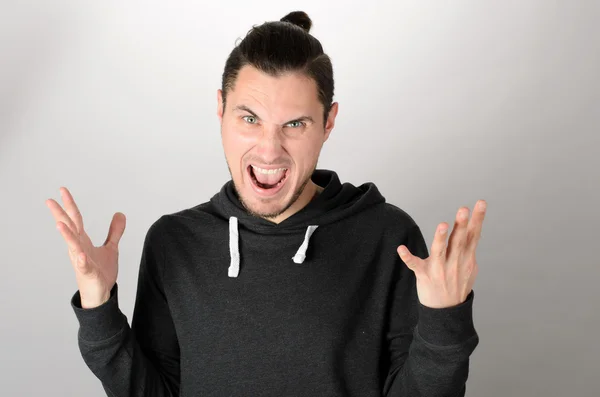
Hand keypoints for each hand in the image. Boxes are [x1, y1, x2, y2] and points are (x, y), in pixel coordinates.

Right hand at [46, 187, 125, 307]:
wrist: (101, 294)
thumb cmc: (101, 271)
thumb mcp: (111, 248)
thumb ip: (114, 231)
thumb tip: (120, 214)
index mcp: (83, 241)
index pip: (75, 219)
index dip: (70, 204)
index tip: (62, 190)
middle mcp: (79, 249)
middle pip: (70, 228)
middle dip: (61, 214)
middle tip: (50, 200)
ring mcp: (82, 261)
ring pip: (73, 246)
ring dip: (67, 235)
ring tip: (60, 224)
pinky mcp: (88, 273)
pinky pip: (83, 266)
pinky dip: (81, 260)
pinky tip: (79, 254)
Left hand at [397, 200, 486, 308]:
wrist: (447, 312)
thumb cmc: (457, 286)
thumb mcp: (469, 268)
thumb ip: (470, 250)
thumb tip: (474, 233)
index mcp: (466, 258)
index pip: (473, 235)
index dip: (477, 219)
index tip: (481, 203)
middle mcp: (454, 262)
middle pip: (459, 241)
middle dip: (462, 225)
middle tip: (464, 209)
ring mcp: (439, 269)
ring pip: (440, 251)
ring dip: (441, 238)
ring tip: (443, 225)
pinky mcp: (424, 276)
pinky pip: (415, 265)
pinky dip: (408, 257)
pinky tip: (401, 249)